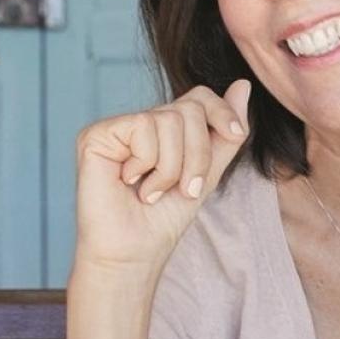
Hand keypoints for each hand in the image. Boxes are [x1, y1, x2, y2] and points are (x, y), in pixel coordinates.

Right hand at [74, 81, 250, 270]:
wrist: (134, 254)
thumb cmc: (163, 221)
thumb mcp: (207, 174)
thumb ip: (225, 134)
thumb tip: (243, 84)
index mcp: (164, 131)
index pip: (199, 97)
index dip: (222, 112)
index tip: (236, 136)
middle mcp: (139, 124)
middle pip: (189, 108)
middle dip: (198, 154)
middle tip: (182, 188)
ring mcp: (117, 128)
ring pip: (168, 119)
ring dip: (171, 167)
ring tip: (152, 192)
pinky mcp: (96, 135)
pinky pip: (143, 127)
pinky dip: (147, 163)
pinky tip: (130, 183)